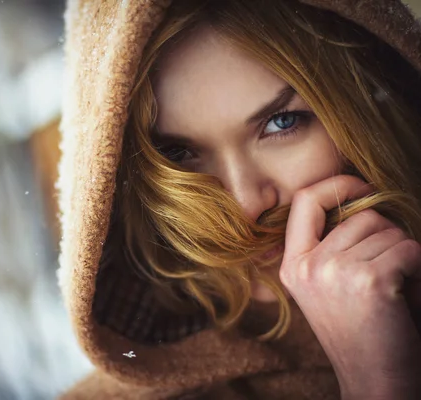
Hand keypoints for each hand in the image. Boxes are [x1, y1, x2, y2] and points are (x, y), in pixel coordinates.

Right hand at [279, 175, 420, 399]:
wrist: (374, 381)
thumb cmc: (358, 331)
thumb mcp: (325, 286)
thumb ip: (329, 245)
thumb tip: (359, 199)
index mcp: (292, 264)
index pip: (305, 200)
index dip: (337, 184)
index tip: (362, 187)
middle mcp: (307, 265)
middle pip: (361, 215)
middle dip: (386, 236)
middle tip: (386, 275)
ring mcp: (334, 272)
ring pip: (389, 231)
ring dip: (404, 255)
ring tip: (394, 292)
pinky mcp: (368, 281)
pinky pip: (410, 249)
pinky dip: (418, 269)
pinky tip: (405, 297)